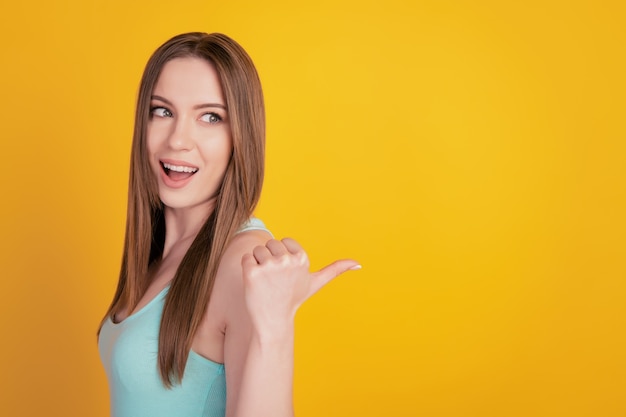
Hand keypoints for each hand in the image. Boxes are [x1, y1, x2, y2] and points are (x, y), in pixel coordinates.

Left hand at [241, 238, 359, 333]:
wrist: (273, 320)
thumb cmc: (293, 299)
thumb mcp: (315, 283)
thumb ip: (336, 270)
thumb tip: (359, 264)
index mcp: (302, 258)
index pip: (284, 241)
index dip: (283, 256)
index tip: (287, 274)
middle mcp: (287, 260)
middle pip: (270, 244)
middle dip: (270, 259)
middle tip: (275, 280)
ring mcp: (269, 266)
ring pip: (257, 250)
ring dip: (258, 264)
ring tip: (266, 282)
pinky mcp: (252, 272)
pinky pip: (246, 258)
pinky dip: (247, 269)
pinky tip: (255, 283)